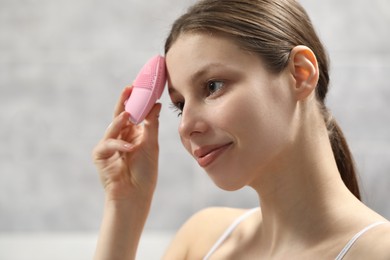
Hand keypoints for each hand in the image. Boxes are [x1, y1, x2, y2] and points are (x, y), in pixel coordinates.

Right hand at [92, 86, 161, 201]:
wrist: (136, 196)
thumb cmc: (145, 173)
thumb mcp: (151, 145)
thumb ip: (151, 125)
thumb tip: (157, 104)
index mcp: (133, 133)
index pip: (133, 112)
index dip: (136, 100)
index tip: (142, 85)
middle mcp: (120, 136)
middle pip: (120, 114)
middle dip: (124, 101)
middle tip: (130, 88)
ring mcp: (109, 145)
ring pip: (113, 126)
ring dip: (120, 120)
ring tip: (128, 112)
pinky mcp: (100, 156)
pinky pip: (108, 145)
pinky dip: (119, 145)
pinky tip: (130, 147)